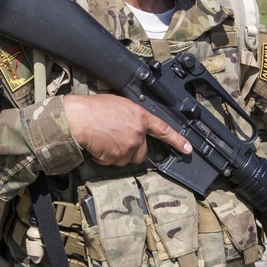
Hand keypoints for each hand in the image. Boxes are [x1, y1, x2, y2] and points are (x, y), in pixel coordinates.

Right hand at [64, 93, 191, 165]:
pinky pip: (112, 163)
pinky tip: (97, 145)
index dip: (177, 140)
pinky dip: (104, 158)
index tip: (187, 149)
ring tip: (103, 140)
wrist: (78, 118)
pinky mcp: (117, 157)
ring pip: (126, 159)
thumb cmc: (93, 108)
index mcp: (140, 116)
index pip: (164, 130)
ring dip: (116, 154)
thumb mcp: (118, 104)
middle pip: (142, 152)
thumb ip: (131, 116)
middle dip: (131, 150)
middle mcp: (138, 133)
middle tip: (115, 141)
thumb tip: (132, 124)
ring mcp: (128, 146)